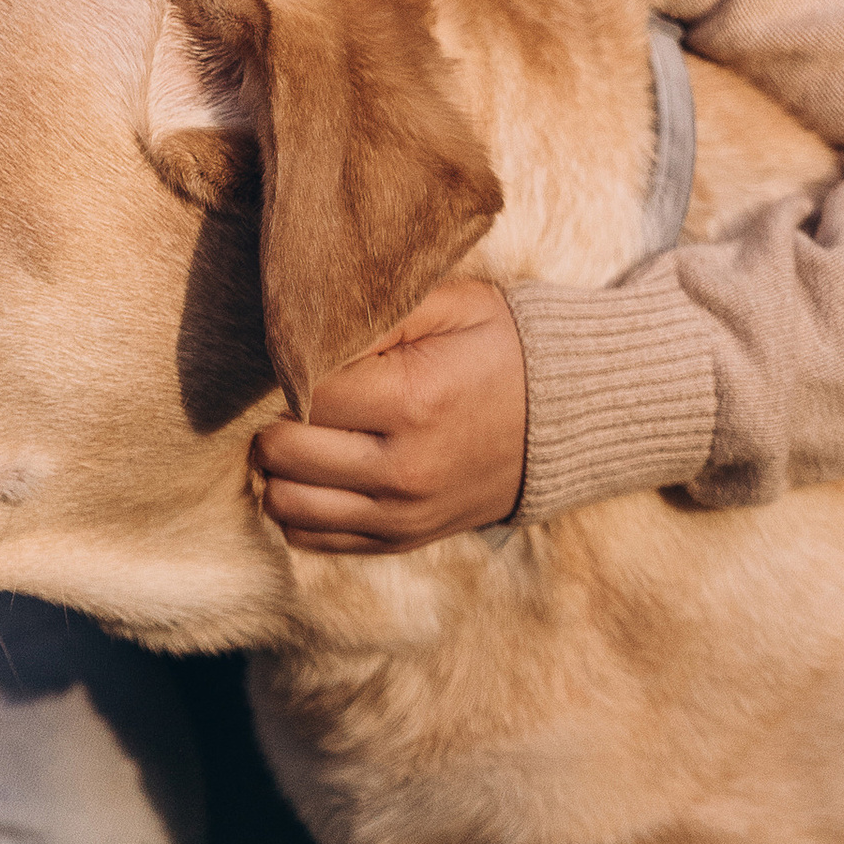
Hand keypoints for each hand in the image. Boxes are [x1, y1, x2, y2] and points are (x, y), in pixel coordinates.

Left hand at [254, 280, 527, 553]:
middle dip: (273, 417)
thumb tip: (302, 327)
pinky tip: (316, 469)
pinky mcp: (401, 539)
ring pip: (285, 502)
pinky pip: (310, 537)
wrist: (569, 418)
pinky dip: (297, 504)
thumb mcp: (452, 304)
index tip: (302, 355)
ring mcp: (402, 514)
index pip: (302, 392)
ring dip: (278, 466)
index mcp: (413, 400)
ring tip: (300, 431)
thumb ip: (378, 310)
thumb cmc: (502, 348)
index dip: (288, 369)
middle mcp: (403, 468)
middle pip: (283, 452)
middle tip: (289, 392)